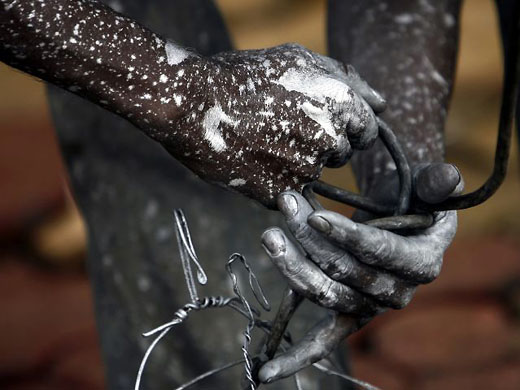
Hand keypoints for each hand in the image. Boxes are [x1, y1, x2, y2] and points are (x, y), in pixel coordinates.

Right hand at [160, 44, 385, 207]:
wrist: (193, 104)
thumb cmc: (245, 76)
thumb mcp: (299, 60)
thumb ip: (348, 79)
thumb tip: (381, 105)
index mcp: (342, 103)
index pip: (367, 131)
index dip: (346, 128)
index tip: (322, 124)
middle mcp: (330, 139)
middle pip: (341, 155)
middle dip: (322, 145)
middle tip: (283, 128)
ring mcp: (305, 170)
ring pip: (313, 175)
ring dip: (295, 164)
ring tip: (262, 141)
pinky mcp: (279, 194)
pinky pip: (290, 193)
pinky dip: (275, 182)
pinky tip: (253, 160)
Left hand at [258, 163, 461, 381]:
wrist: (401, 220)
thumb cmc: (415, 201)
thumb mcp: (432, 187)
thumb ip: (438, 183)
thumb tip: (446, 175)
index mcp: (421, 263)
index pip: (380, 252)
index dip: (348, 235)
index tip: (315, 217)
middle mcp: (395, 292)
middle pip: (344, 273)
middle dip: (309, 240)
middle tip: (286, 204)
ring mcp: (368, 307)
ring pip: (324, 294)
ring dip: (292, 266)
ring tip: (271, 235)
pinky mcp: (347, 315)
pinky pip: (323, 342)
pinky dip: (297, 357)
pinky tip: (267, 370)